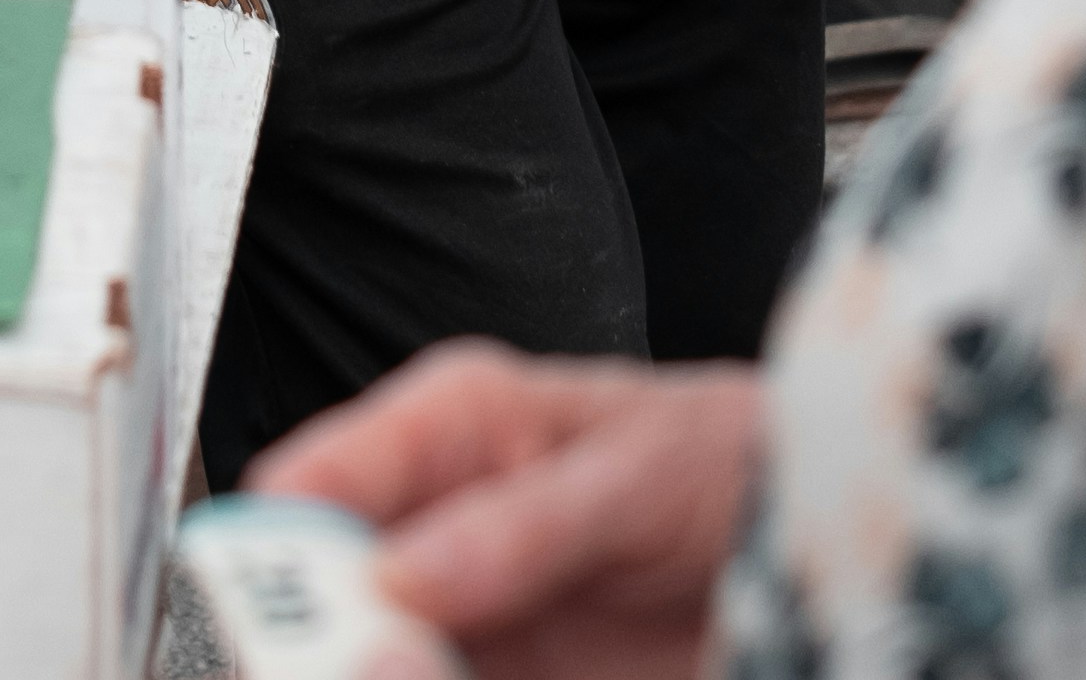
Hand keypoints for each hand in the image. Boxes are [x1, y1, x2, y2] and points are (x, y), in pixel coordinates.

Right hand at [256, 342, 765, 679]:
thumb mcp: (632, 472)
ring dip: (389, 670)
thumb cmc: (723, 458)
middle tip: (382, 668)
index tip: (287, 633)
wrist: (814, 533)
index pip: (307, 483)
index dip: (271, 558)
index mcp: (443, 430)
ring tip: (449, 671)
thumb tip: (394, 580)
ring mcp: (466, 618)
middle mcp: (433, 529)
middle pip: (324, 602)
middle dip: (330, 649)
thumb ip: (520, 524)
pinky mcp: (505, 678)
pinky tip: (473, 679)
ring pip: (378, 659)